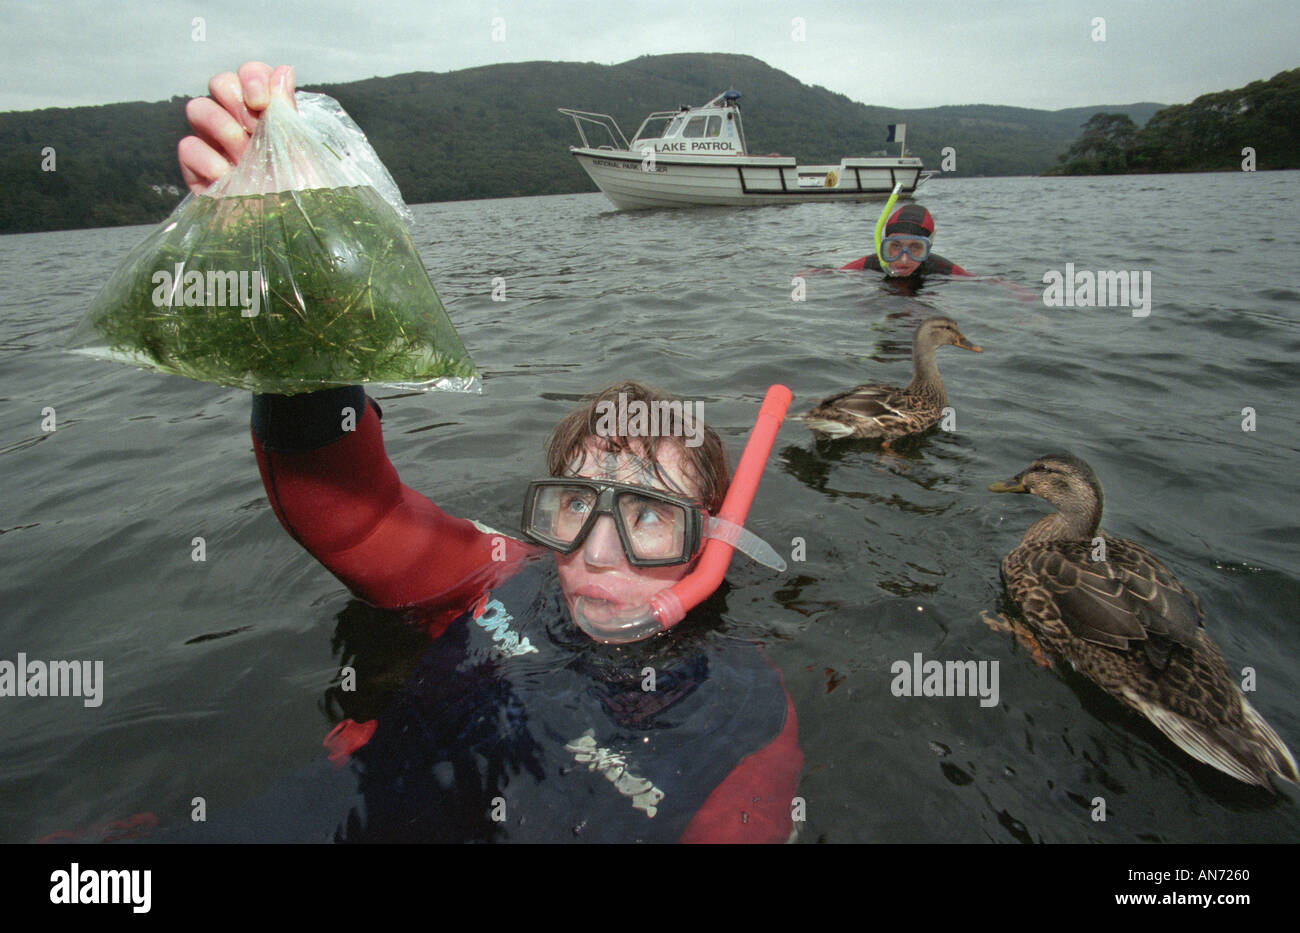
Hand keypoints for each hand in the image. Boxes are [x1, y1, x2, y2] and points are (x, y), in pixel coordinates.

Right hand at [178, 62, 294, 193]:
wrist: (290, 240)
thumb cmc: (304, 196)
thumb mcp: (303, 150)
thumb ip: (287, 109)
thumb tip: (283, 71)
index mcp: (271, 118)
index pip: (251, 74)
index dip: (252, 77)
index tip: (262, 101)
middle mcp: (243, 128)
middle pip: (219, 84)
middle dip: (233, 99)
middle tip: (252, 127)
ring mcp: (218, 149)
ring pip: (197, 108)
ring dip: (220, 126)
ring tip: (242, 154)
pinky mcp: (199, 174)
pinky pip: (187, 146)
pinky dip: (206, 159)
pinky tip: (227, 176)